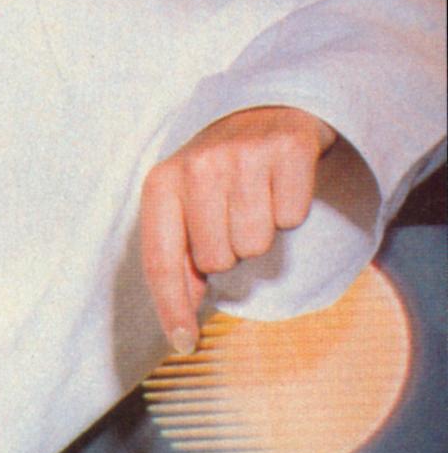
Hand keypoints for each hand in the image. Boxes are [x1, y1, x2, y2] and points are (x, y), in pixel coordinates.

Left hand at [140, 106, 336, 352]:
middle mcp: (197, 166)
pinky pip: (292, 217)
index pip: (161, 262)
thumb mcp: (183, 208)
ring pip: (256, 244)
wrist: (266, 108)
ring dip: (260, 233)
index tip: (184, 344)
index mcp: (161, 185)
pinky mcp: (288, 147)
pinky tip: (280, 185)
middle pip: (217, 261)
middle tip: (232, 216)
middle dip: (229, 252)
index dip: (172, 310)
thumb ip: (176, 263)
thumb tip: (181, 329)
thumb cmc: (219, 174)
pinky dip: (290, 210)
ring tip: (255, 199)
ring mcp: (243, 153)